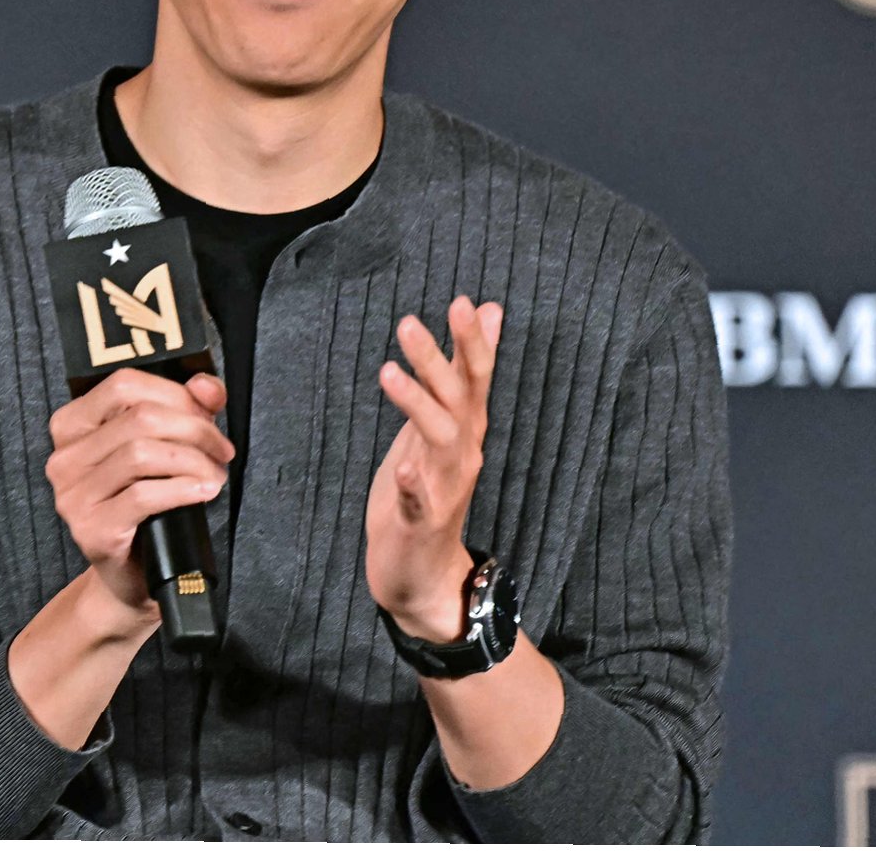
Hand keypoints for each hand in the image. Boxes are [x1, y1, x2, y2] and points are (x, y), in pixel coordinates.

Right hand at [46, 368, 232, 623]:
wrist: (134, 574)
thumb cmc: (149, 506)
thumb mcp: (165, 447)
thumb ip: (187, 407)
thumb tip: (206, 386)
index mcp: (73, 426)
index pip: (123, 385)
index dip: (175, 393)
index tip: (208, 413)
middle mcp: (64, 458)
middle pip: (138, 418)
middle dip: (193, 428)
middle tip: (220, 450)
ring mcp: (73, 495)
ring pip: (140, 453)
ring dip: (192, 460)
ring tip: (214, 475)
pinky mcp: (91, 529)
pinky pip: (143, 496)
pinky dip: (182, 488)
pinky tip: (203, 491)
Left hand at [365, 295, 502, 641]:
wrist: (422, 572)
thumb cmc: (426, 487)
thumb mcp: (443, 421)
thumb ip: (462, 370)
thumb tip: (488, 310)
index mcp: (465, 428)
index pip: (474, 375)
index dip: (471, 341)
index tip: (463, 301)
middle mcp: (463, 452)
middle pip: (459, 398)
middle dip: (439, 359)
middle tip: (410, 322)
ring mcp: (444, 487)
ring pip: (440, 439)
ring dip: (417, 405)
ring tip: (387, 372)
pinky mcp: (421, 522)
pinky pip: (420, 502)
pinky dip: (413, 484)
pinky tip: (402, 467)